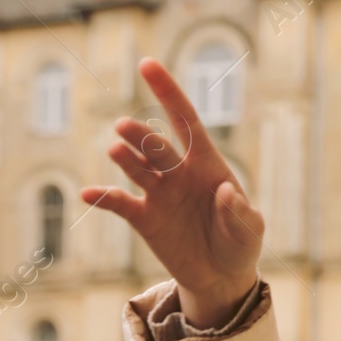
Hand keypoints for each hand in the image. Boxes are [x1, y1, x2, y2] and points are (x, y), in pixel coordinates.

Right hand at [81, 58, 263, 326]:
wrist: (221, 276)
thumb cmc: (241, 245)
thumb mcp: (252, 231)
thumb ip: (241, 213)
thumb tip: (226, 192)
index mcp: (208, 165)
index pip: (186, 121)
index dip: (168, 92)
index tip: (147, 64)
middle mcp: (179, 172)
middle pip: (157, 145)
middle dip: (142, 136)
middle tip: (125, 127)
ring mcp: (159, 193)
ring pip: (138, 167)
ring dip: (126, 158)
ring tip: (117, 149)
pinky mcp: (144, 218)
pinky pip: (120, 203)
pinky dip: (104, 198)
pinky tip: (88, 193)